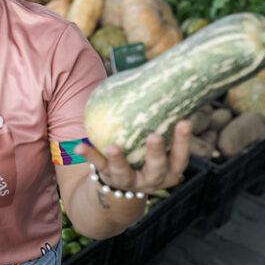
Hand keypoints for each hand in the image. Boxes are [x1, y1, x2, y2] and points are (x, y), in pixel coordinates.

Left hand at [74, 120, 191, 193]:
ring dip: (118, 159)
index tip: (184, 121)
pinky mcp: (109, 178)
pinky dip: (89, 156)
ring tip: (113, 147)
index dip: (184, 141)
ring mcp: (130, 181)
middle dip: (156, 153)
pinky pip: (98, 166)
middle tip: (153, 136)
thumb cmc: (145, 152)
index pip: (180, 157)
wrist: (123, 184)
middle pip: (156, 169)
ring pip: (124, 173)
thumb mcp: (154, 142)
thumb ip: (158, 119)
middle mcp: (152, 178)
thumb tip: (159, 80)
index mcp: (169, 169)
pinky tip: (79, 146)